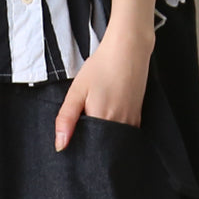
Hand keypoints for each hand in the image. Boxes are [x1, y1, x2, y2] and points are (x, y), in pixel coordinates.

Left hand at [52, 0, 157, 150]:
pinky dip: (114, 132)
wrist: (128, 49)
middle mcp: (119, 126)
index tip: (75, 144)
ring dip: (104, 139)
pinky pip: (124, 134)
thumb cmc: (102, 67)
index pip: (89, 149)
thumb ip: (66, 119)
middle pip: (103, 148)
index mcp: (101, 121)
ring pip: (114, 142)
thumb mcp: (77, 91)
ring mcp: (131, 122)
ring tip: (97, 122)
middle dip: (92, 146)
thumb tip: (60, 146)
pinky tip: (108, 120)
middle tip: (85, 129)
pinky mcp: (137, 118)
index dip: (81, 150)